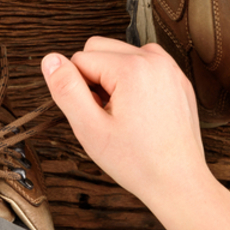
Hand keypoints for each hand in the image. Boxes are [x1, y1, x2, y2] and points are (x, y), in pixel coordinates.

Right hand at [41, 37, 210, 210]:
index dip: (79, 89)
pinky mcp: (177, 78)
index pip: (79, 58)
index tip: (96, 115)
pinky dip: (133, 79)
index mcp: (132, 68)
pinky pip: (142, 63)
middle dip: (94, 78)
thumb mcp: (90, 128)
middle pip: (99, 48)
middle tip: (107, 114)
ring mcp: (169, 67)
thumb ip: (66, 89)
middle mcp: (154, 60)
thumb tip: (50, 60)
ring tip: (123, 112)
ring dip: (113, 76)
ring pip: (119, 53)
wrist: (178, 181)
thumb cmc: (138, 161)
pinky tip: (138, 109)